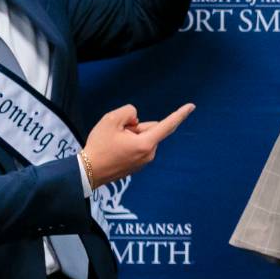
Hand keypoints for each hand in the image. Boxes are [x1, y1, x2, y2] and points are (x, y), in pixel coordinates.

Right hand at [81, 102, 195, 185]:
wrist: (87, 172)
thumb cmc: (99, 146)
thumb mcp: (110, 120)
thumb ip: (128, 112)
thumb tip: (136, 120)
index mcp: (145, 144)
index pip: (167, 125)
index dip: (180, 114)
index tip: (192, 106)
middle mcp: (149, 154)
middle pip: (150, 129)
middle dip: (136, 126)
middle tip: (117, 133)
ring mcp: (144, 161)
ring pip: (143, 137)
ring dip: (132, 135)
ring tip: (114, 143)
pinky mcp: (138, 165)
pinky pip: (138, 147)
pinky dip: (129, 143)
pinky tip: (115, 150)